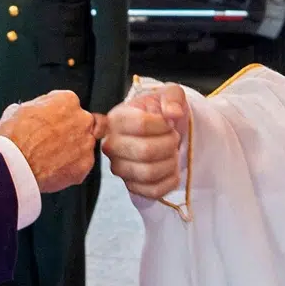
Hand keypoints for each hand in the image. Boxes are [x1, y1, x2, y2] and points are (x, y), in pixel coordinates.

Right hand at [0, 91, 105, 193]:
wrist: (15, 165)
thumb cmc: (14, 137)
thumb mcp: (17, 110)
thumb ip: (35, 108)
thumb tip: (33, 111)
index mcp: (67, 100)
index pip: (68, 105)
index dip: (56, 116)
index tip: (48, 124)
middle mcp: (82, 119)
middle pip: (80, 124)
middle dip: (68, 132)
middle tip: (50, 142)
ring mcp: (86, 143)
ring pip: (83, 145)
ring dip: (71, 150)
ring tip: (50, 158)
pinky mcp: (86, 164)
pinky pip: (81, 165)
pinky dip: (71, 168)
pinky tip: (54, 169)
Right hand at [103, 84, 187, 199]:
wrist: (161, 132)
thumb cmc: (160, 112)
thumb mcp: (168, 95)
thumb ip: (172, 97)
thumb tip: (173, 112)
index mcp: (116, 119)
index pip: (141, 124)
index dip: (163, 125)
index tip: (168, 122)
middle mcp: (111, 144)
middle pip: (146, 151)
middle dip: (169, 144)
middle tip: (173, 138)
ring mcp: (119, 168)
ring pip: (149, 173)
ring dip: (170, 162)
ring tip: (171, 152)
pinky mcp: (131, 186)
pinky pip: (153, 190)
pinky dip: (170, 180)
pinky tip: (171, 168)